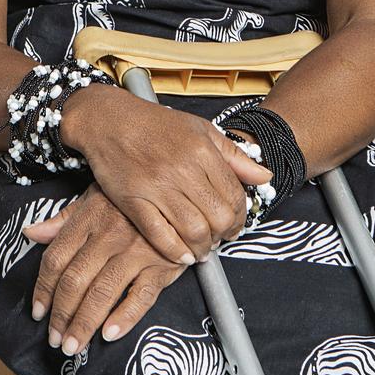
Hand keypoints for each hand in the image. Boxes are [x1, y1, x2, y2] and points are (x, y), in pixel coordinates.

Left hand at [25, 189, 186, 355]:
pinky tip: (109, 334)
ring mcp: (136, 252)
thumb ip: (63, 220)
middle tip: (55, 339)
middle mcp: (109, 236)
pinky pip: (141, 296)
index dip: (43, 289)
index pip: (56, 259)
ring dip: (84, 324)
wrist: (180, 197)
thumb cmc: (133, 201)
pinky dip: (124, 317)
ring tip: (73, 347)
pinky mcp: (161, 266)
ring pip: (103, 293)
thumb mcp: (95, 198)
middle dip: (61, 315)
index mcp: (89, 219)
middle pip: (75, 281)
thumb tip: (31, 233)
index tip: (38, 312)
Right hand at [58, 86, 270, 263]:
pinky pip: (159, 235)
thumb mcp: (201, 130)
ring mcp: (156, 186)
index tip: (235, 225)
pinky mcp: (132, 200)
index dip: (239, 217)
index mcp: (202, 151)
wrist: (109, 120)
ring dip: (203, 248)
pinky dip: (175, 251)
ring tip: (202, 249)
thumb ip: (234, 155)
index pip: (234, 195)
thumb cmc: (156, 124)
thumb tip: (265, 176)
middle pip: (217, 217)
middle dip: (223, 235)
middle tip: (220, 239)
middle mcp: (182, 169)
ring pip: (192, 230)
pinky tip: (182, 254)